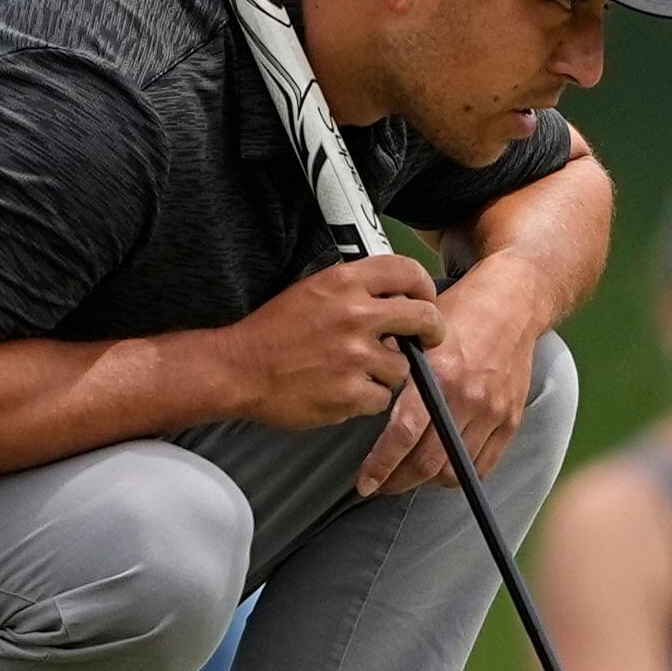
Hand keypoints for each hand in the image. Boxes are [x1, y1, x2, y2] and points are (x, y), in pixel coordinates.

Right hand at [228, 255, 443, 437]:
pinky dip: (366, 399)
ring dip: (385, 372)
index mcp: (345, 282)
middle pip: (424, 318)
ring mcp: (356, 356)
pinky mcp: (351, 393)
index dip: (424, 288)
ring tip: (354, 371)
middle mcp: (356, 315)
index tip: (425, 300)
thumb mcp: (312, 290)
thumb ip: (354, 289)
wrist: (239, 369)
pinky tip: (341, 390)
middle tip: (428, 339)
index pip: (407, 271)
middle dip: (432, 331)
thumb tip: (393, 296)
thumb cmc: (273, 331)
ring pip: (402, 367)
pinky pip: (381, 398)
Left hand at [355, 260, 542, 493]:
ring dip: (425, 480)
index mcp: (439, 374)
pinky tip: (441, 465)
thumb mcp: (420, 331)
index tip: (365, 484)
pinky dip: (458, 473)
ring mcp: (492, 411)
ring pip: (453, 470)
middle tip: (379, 484)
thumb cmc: (461, 312)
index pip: (404, 435)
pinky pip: (482, 466)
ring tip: (409, 473)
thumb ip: (396, 366)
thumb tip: (363, 394)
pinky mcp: (510, 419)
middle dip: (397, 481)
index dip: (381, 466)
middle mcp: (468, 397)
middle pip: (427, 463)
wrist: (514, 302)